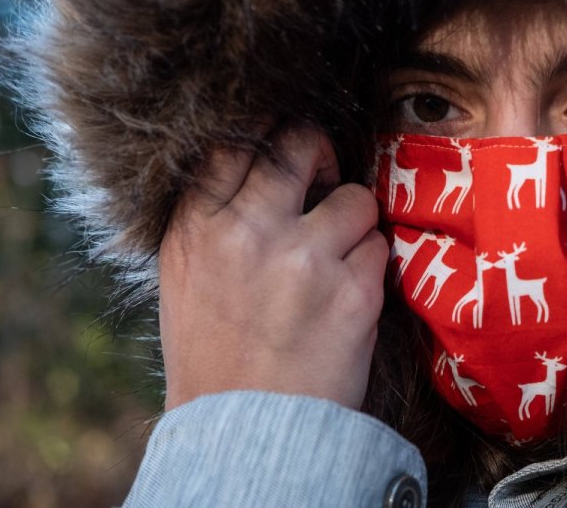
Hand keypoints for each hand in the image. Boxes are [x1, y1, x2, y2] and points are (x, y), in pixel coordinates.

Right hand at [158, 126, 388, 410]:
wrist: (244, 432)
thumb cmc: (216, 352)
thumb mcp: (187, 274)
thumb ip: (217, 215)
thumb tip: (267, 158)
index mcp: (196, 226)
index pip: (237, 141)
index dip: (272, 134)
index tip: (287, 150)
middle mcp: (247, 232)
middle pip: (301, 144)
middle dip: (321, 154)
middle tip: (325, 178)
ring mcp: (303, 259)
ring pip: (356, 198)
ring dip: (354, 224)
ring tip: (332, 263)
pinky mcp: (353, 292)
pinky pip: (379, 248)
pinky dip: (370, 269)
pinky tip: (345, 300)